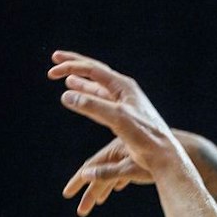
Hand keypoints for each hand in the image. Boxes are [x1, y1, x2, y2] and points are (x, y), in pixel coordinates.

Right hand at [48, 52, 182, 179]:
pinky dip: (89, 98)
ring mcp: (125, 103)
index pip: (93, 70)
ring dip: (81, 83)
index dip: (72, 66)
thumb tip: (67, 95)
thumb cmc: (144, 136)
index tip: (53, 68)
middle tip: (55, 62)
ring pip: (98, 88)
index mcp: (123, 86)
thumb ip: (92, 106)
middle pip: (95, 73)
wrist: (163, 154)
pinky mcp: (125, 117)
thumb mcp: (117, 119)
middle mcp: (124, 91)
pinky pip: (102, 102)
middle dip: (74, 67)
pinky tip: (82, 100)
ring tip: (66, 80)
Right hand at [62, 136, 151, 216]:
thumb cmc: (157, 162)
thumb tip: (86, 176)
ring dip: (102, 190)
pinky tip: (116, 189)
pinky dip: (117, 182)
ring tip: (96, 203)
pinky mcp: (140, 162)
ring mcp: (129, 157)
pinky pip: (123, 174)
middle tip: (80, 210)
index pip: (90, 168)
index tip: (67, 195)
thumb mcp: (131, 169)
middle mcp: (119, 152)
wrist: (182, 154)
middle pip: (98, 174)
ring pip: (111, 175)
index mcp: (114, 150)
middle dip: (88, 192)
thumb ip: (108, 173)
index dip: (78, 182)